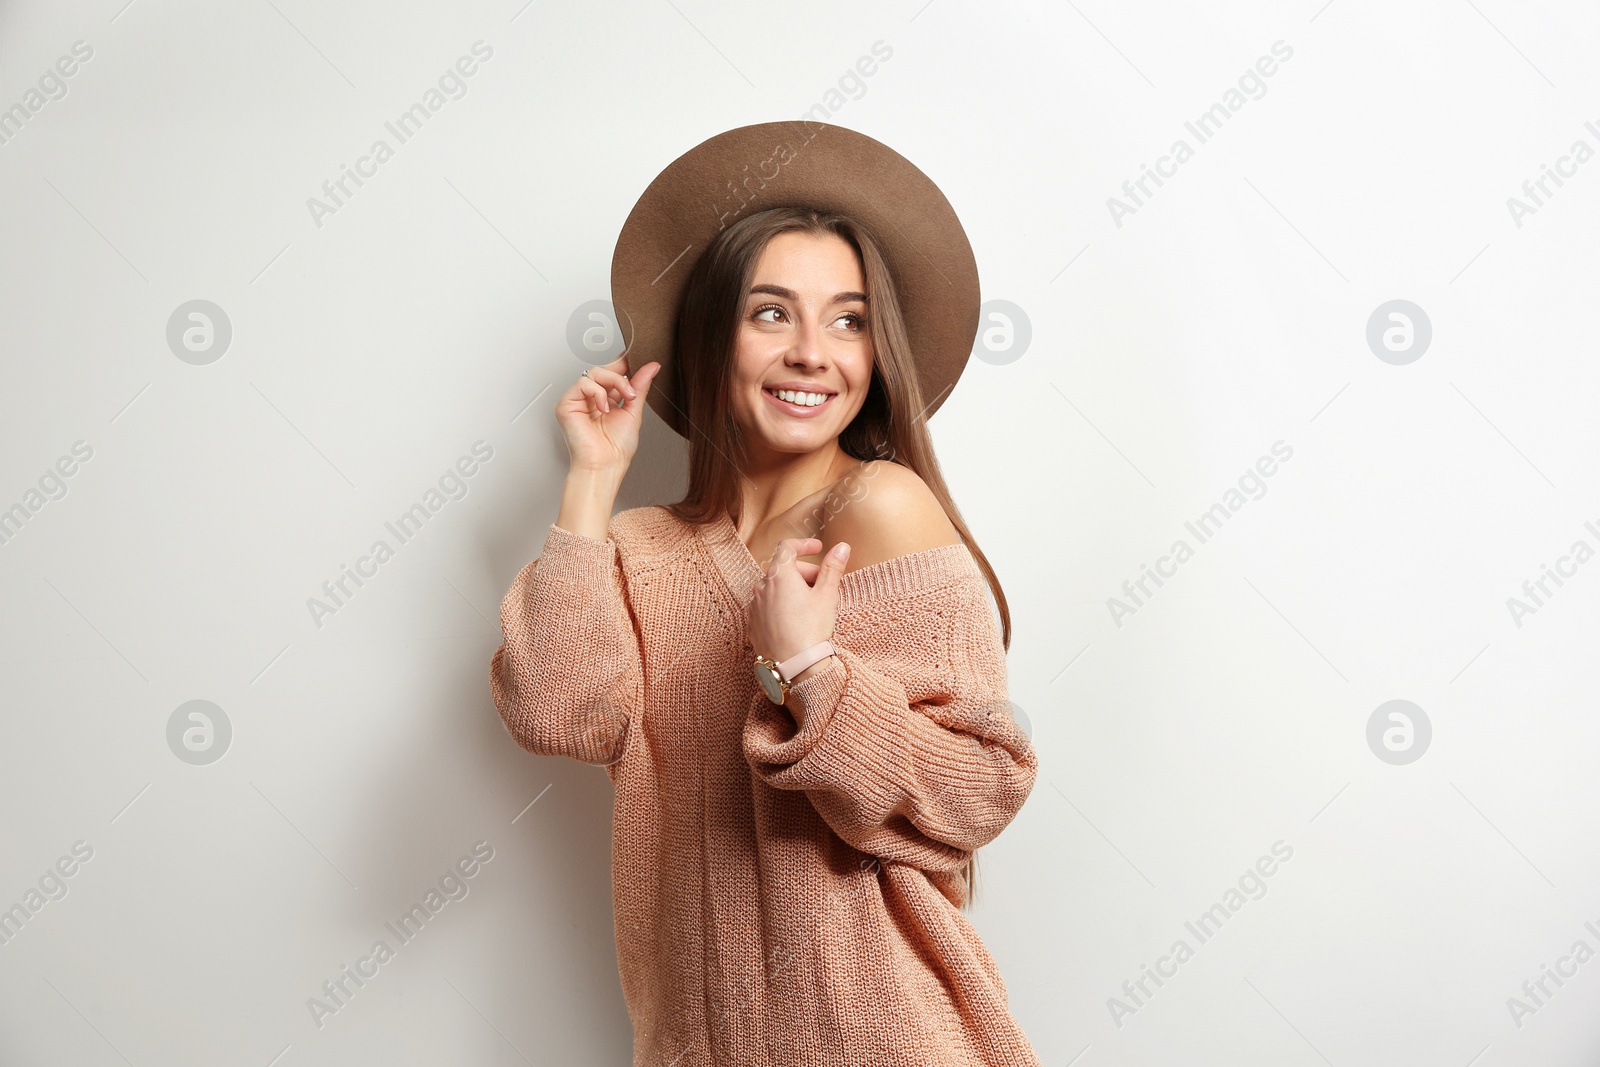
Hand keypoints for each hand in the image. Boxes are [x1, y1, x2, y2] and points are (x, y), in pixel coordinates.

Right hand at [555, 354, 660, 475]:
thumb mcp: (634, 411)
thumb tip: (651, 367)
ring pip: (594, 373)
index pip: (612, 373)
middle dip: (621, 376)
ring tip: (624, 399)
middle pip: (603, 370)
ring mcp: (578, 400)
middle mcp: (591, 399)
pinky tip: (604, 408)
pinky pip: (583, 383)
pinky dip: (598, 392)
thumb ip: (640, 386)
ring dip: (614, 382)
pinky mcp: (566, 404)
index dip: (623, 364)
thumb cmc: (616, 449)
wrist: (604, 466)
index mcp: (606, 400)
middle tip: (632, 389)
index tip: (638, 360)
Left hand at [747, 537, 850, 671]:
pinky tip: (795, 619)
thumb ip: (833, 567)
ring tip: (810, 604)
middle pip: (782, 568)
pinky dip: (780, 605)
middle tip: (822, 583)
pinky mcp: (753, 624)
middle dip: (804, 571)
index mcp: (780, 575)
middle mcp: (762, 587)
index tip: (818, 548)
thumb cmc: (811, 628)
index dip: (804, 545)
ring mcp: (755, 606)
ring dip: (791, 588)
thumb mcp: (827, 595)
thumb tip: (842, 546)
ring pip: (774, 588)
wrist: (794, 665)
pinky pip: (766, 606)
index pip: (787, 547)